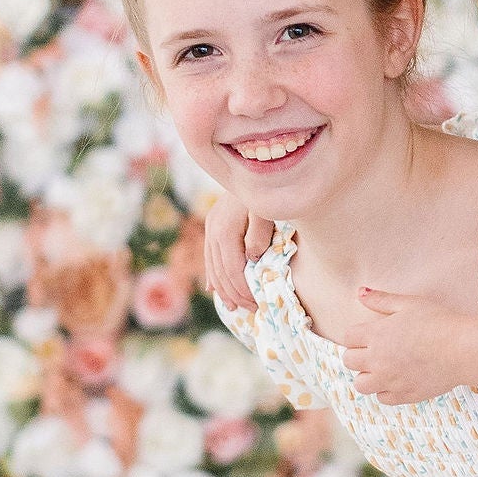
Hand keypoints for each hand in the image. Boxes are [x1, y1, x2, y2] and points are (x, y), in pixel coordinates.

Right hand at [206, 197, 275, 313]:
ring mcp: (211, 226)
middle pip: (221, 271)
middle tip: (251, 310)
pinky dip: (213, 274)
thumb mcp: (267, 210)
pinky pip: (210, 255)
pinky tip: (215, 288)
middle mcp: (213, 229)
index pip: (232, 270)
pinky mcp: (214, 224)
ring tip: (233, 306)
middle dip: (235, 294)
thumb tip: (252, 258)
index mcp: (225, 229)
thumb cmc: (267, 188)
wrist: (253, 166)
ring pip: (213, 265)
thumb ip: (259, 233)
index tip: (257, 304)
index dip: (243, 291)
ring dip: (223, 288)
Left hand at [342, 287, 474, 403]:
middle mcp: (377, 360)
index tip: (368, 335)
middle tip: (376, 351)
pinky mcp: (404, 395)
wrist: (462, 349)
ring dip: (368, 376)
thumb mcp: (409, 304)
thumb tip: (359, 292)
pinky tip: (398, 380)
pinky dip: (386, 391)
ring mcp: (389, 380)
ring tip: (383, 369)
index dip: (356, 336)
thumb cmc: (439, 322)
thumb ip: (381, 300)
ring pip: (361, 385)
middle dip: (358, 355)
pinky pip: (382, 398)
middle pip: (349, 362)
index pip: (347, 338)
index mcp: (376, 335)